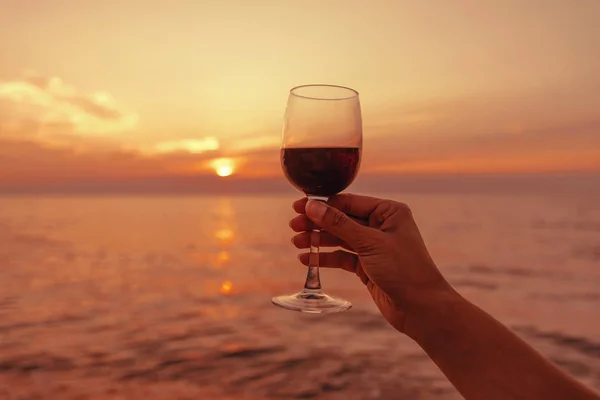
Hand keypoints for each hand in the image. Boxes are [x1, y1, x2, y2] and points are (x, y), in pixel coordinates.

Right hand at [289, 194, 455, 336]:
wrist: (422, 309)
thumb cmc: (404, 270)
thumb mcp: (369, 243)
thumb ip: (339, 224)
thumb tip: (311, 206)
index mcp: (388, 212)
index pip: (348, 203)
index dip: (322, 206)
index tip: (298, 208)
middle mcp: (382, 226)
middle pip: (341, 220)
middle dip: (317, 224)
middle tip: (293, 227)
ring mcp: (374, 247)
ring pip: (340, 239)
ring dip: (318, 241)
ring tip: (297, 243)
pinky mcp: (368, 266)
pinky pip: (342, 257)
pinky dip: (326, 257)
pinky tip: (308, 259)